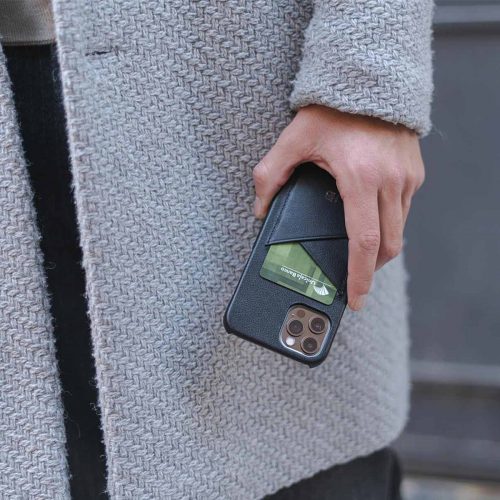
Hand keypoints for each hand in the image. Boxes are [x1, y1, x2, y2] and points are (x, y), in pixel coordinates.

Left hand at [253, 105, 424, 310]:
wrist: (368, 79)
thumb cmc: (331, 109)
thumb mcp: (293, 140)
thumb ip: (270, 176)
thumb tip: (260, 210)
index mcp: (360, 179)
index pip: (364, 243)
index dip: (360, 277)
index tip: (355, 299)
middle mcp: (390, 182)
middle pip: (388, 245)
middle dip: (372, 269)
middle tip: (354, 279)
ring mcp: (406, 178)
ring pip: (399, 230)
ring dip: (381, 247)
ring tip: (359, 252)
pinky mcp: (414, 172)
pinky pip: (404, 210)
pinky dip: (388, 224)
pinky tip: (369, 221)